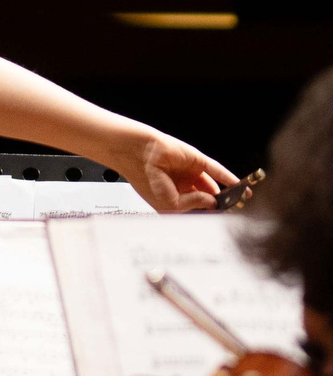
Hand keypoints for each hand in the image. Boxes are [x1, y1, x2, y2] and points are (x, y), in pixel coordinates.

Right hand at [117, 129, 233, 212]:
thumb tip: (214, 201)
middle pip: (207, 197)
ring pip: (214, 185)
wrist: (134, 153)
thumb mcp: (169, 203)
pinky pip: (217, 171)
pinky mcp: (197, 161)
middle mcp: (183, 185)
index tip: (221, 222)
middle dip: (219, 205)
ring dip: (228, 194)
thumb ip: (194, 204)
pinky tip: (241, 186)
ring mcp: (191, 173)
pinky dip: (229, 178)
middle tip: (233, 213)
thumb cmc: (142, 177)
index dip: (207, 214)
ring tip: (240, 203)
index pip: (195, 208)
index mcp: (173, 197)